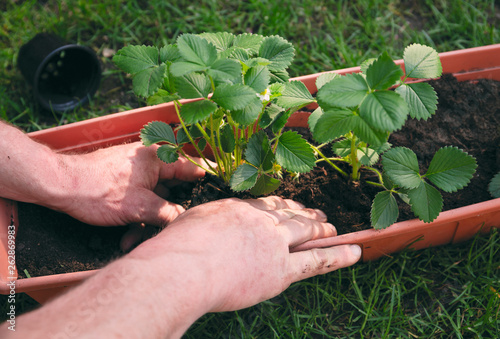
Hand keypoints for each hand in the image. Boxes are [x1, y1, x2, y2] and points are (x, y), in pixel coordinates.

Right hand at [5, 196, 361, 337]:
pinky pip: (317, 260)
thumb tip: (203, 230)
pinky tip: (355, 250)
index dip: (281, 205)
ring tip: (334, 227)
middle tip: (317, 213)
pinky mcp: (281, 269)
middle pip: (289, 214)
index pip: (266, 204)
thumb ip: (204, 225)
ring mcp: (273, 242)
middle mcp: (260, 220)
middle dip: (304, 213)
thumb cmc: (175, 251)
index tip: (290, 205)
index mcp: (237, 208)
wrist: (182, 268)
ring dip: (321, 229)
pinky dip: (338, 255)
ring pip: (306, 231)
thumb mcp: (189, 226)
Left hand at [52, 142, 205, 227]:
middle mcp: (151, 163)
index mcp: (159, 158)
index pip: (193, 169)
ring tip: (136, 241)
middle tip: (175, 231)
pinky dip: (137, 218)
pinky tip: (127, 238)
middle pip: (174, 190)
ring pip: (156, 200)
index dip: (207, 185)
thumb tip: (188, 222)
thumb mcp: (139, 207)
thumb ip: (168, 214)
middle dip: (171, 214)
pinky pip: (141, 202)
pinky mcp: (127, 185)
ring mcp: (138, 174)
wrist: (59, 187)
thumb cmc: (96, 189)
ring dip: (149, 222)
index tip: (217, 201)